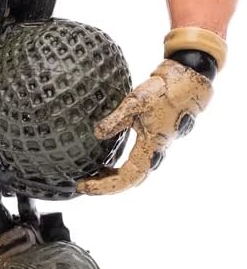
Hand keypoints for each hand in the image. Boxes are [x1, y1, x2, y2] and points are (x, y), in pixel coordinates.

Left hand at [76, 59, 212, 195]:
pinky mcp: (152, 141)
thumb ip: (116, 119)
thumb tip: (97, 133)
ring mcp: (154, 148)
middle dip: (104, 185)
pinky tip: (105, 163)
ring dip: (111, 177)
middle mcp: (154, 154)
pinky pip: (134, 162)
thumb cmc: (165, 92)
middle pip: (127, 180)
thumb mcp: (136, 102)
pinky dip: (118, 167)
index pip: (126, 178)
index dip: (104, 186)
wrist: (187, 82)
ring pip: (132, 173)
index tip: (85, 185)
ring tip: (90, 175)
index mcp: (151, 148)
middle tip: (83, 184)